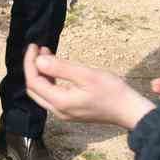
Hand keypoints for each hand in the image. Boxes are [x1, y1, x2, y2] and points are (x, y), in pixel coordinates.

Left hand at [23, 45, 154, 130]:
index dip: (30, 62)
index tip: (34, 46)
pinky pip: (52, 96)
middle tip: (39, 49)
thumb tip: (38, 61)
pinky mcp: (71, 112)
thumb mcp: (86, 75)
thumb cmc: (111, 91)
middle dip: (32, 68)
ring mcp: (64, 113)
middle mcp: (58, 111)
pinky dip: (49, 81)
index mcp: (60, 102)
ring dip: (41, 74)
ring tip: (47, 55)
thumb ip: (61, 68)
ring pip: (42, 93)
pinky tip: (57, 69)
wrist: (129, 110)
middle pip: (34, 89)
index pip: (34, 82)